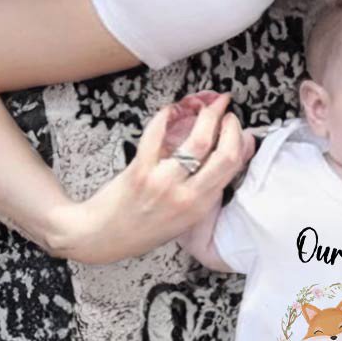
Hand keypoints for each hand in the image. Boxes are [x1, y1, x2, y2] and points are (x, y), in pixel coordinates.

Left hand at [47, 92, 251, 263]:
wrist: (102, 236)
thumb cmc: (143, 226)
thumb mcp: (185, 215)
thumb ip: (207, 187)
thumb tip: (230, 157)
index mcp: (200, 207)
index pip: (232, 166)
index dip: (239, 139)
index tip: (236, 126)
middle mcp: (186, 196)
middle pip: (223, 153)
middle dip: (229, 124)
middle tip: (225, 110)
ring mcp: (163, 183)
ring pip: (197, 141)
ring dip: (206, 115)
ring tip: (204, 104)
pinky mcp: (140, 171)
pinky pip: (157, 135)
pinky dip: (165, 117)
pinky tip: (170, 110)